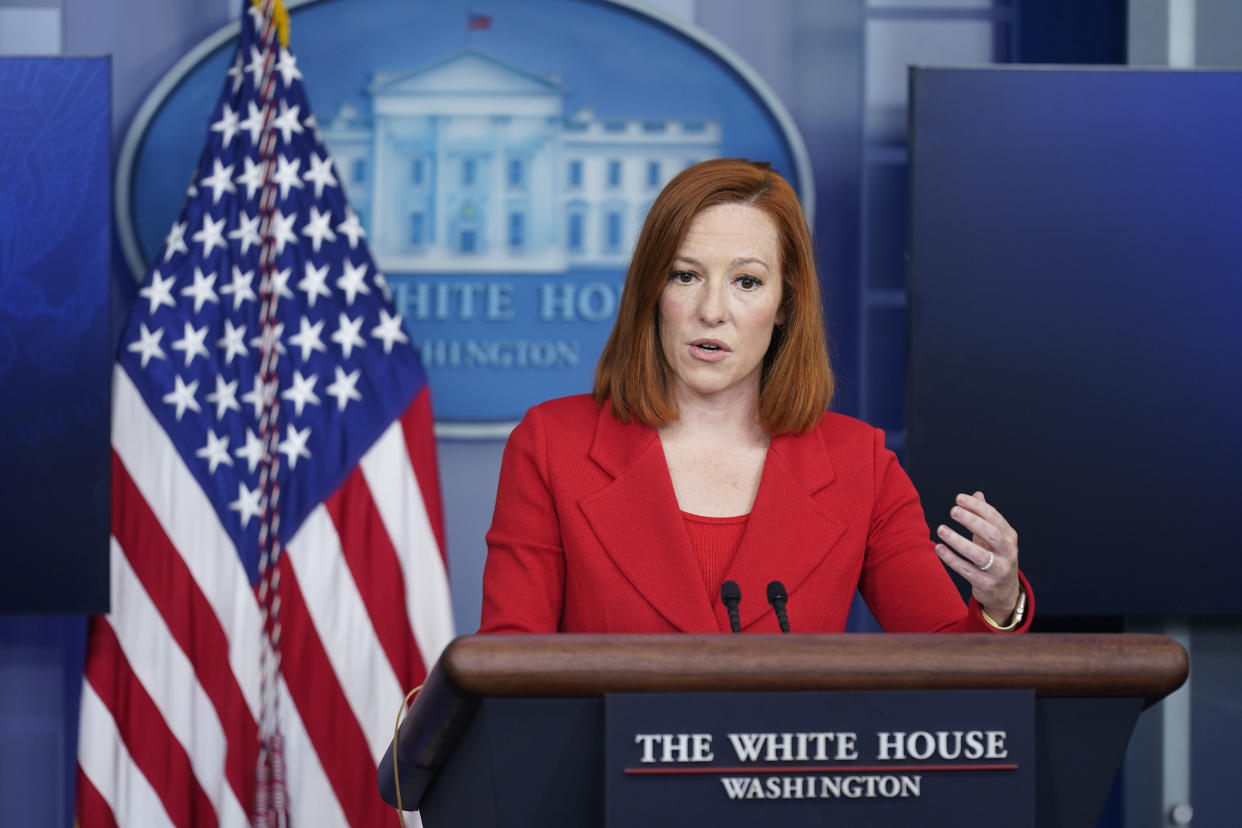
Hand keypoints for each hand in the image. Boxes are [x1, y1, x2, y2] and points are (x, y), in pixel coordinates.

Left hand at [934, 491, 1021, 622]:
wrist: (1005, 592)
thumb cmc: (996, 558)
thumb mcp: (994, 538)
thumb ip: (985, 517)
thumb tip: (977, 494)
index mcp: (1009, 537)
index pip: (995, 518)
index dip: (977, 507)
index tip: (959, 498)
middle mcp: (1008, 553)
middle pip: (992, 534)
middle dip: (972, 521)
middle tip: (953, 511)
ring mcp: (998, 570)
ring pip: (979, 554)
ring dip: (958, 541)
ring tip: (941, 529)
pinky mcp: (986, 584)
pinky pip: (966, 570)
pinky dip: (951, 559)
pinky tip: (938, 548)